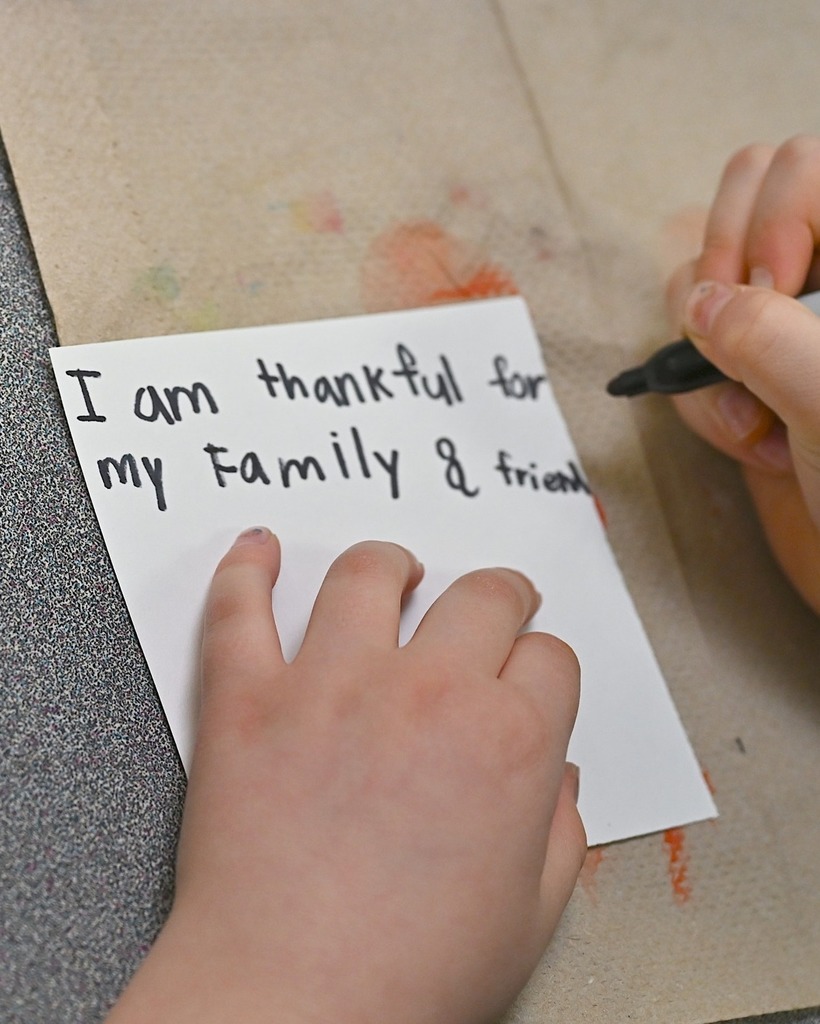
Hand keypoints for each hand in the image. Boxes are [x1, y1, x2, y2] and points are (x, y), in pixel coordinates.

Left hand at [106, 529, 584, 1023]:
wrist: (289, 1009)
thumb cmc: (404, 980)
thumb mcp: (531, 917)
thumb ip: (559, 830)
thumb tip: (554, 775)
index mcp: (507, 743)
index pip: (548, 657)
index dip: (544, 662)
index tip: (532, 670)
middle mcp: (426, 694)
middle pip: (480, 596)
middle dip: (500, 593)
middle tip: (495, 598)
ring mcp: (330, 686)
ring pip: (367, 575)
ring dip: (390, 563)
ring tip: (395, 568)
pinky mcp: (248, 698)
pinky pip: (240, 608)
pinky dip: (246, 568)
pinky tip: (257, 549)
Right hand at [665, 136, 819, 612]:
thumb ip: (769, 336)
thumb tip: (704, 302)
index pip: (811, 170)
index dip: (785, 217)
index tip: (778, 289)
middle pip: (753, 194)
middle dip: (729, 272)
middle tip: (745, 343)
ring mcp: (792, 322)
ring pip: (708, 273)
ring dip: (711, 355)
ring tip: (757, 420)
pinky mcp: (755, 369)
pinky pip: (693, 344)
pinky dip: (705, 398)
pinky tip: (754, 442)